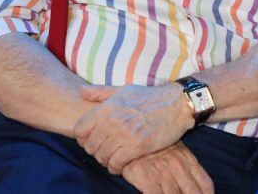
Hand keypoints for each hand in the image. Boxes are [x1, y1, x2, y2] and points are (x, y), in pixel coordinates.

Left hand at [73, 83, 192, 174]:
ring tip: (113, 157)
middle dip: (96, 151)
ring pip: (102, 157)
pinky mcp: (138, 146)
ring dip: (106, 160)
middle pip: (90, 146)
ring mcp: (125, 134)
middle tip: (105, 150)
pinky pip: (116, 163)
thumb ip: (101, 92)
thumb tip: (81, 91)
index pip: (79, 131)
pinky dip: (116, 167)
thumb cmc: (150, 97)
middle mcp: (112, 121)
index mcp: (106, 108)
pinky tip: (121, 164)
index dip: (83, 138)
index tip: (93, 140)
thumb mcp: (124, 90)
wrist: (177, 104)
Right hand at [122, 142, 214, 193]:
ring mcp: (163, 173)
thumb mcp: (177, 150)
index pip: (205, 182)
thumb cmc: (156, 147)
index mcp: (187, 159)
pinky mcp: (147, 179)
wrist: (133, 138)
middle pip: (193, 192)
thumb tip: (196, 183)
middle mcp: (178, 166)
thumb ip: (188, 165)